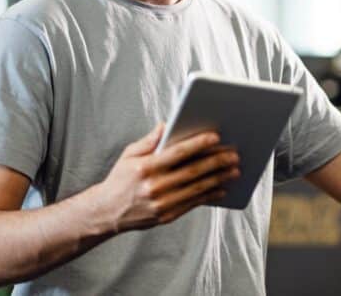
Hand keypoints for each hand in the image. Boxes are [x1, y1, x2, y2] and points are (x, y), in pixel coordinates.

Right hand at [95, 123, 239, 231]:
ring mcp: (161, 203)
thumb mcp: (128, 155)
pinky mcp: (166, 216)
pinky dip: (209, 195)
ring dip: (219, 178)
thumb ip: (149, 141)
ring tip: (234, 170)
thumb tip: (166, 124)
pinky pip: (193, 204)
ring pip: (197, 188)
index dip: (198, 144)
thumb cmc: (120, 180)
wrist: (107, 212)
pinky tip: (221, 188)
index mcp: (145, 168)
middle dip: (216, 162)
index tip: (216, 137)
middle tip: (234, 154)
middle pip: (192, 171)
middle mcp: (154, 186)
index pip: (177, 153)